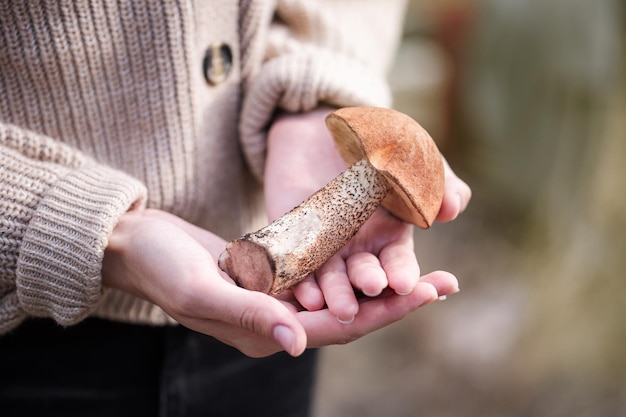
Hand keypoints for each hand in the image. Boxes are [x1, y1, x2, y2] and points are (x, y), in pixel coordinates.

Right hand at [102, 209, 456, 356]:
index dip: (389, 311)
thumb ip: (250, 316)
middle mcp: (280, 322)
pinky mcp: (274, 275)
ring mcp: (278, 299)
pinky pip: (323, 275)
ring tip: (422, 268)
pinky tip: (374, 249)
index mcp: (268, 334)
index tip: (432, 291)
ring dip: (380, 282)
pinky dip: (350, 264)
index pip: (342, 328)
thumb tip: (298, 343)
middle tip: (446, 282)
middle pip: (352, 315)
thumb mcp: (203, 291)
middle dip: (399, 299)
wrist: (139, 246)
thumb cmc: (163, 268)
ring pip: (342, 295)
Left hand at [266, 108, 470, 321]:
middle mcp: (358, 249)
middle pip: (364, 274)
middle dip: (367, 284)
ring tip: (334, 306)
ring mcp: (324, 246)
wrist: (325, 126)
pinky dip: (299, 280)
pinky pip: (295, 263)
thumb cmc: (380, 146)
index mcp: (390, 238)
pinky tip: (301, 292)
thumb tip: (453, 208)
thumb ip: (439, 183)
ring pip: (329, 277)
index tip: (403, 283)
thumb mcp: (414, 161)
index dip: (402, 274)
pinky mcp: (293, 238)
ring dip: (333, 293)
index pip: (398, 263)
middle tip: (371, 288)